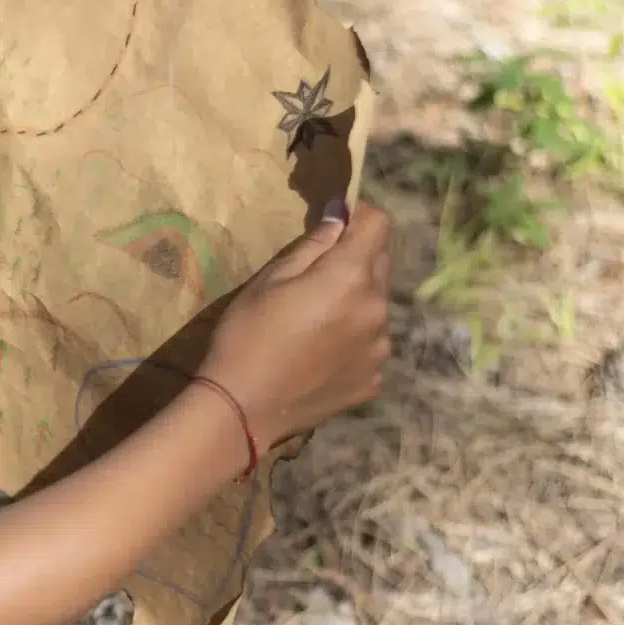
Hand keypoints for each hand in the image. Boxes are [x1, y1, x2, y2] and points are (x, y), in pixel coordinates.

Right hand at [198, 199, 392, 449]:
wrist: (243, 408)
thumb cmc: (246, 335)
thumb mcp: (270, 280)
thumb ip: (313, 245)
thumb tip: (340, 216)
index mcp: (351, 276)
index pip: (379, 224)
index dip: (359, 217)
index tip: (336, 225)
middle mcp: (378, 308)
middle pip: (379, 265)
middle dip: (354, 261)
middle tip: (314, 280)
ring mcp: (380, 348)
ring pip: (375, 307)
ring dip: (355, 304)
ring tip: (314, 326)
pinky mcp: (375, 379)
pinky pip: (370, 345)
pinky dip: (352, 342)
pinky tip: (319, 357)